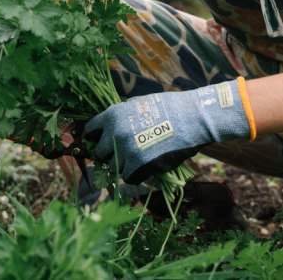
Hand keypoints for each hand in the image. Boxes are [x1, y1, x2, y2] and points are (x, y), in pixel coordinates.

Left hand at [83, 79, 251, 183]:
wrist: (192, 118)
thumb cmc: (168, 108)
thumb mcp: (138, 104)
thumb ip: (121, 116)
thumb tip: (109, 128)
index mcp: (112, 115)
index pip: (89, 131)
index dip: (93, 138)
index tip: (98, 143)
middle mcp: (114, 133)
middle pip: (99, 153)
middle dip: (109, 154)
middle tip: (122, 154)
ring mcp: (126, 150)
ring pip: (114, 167)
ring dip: (124, 165)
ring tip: (138, 160)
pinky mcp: (139, 165)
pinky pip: (129, 177)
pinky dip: (135, 175)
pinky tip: (146, 167)